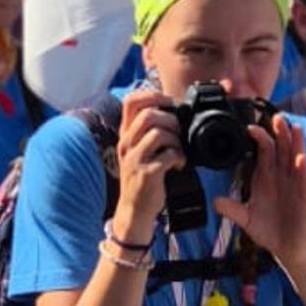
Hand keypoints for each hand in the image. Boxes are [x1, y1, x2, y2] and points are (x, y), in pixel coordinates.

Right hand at [110, 87, 183, 241]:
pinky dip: (180, 157)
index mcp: (125, 134)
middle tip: (179, 133)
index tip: (169, 104)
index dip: (153, 96)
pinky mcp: (147, 174)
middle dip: (171, 119)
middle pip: (148, 115)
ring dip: (177, 139)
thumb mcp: (137, 151)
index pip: (131, 101)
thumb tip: (171, 110)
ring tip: (179, 150)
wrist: (134, 210)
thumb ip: (147, 131)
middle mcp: (126, 144)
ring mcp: (135, 159)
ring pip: (159, 133)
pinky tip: (179, 164)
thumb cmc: (141, 178)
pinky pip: (168, 155)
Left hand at [215, 112, 305, 267]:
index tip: (250, 128)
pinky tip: (301, 159)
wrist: (287, 248)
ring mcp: (294, 186)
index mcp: (266, 178)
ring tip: (295, 128)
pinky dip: (302, 170)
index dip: (259, 139)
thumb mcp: (246, 219)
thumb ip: (232, 209)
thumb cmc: (269, 230)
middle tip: (276, 117)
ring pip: (296, 159)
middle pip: (281, 150)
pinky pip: (304, 181)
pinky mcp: (304, 198)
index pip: (264, 152)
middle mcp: (281, 178)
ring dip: (296, 144)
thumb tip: (216, 201)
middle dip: (280, 133)